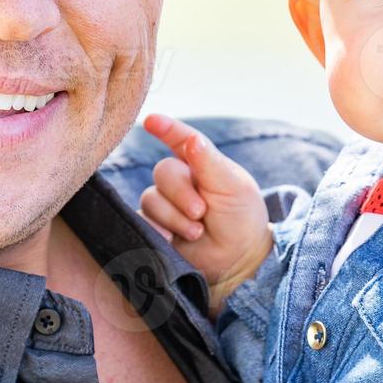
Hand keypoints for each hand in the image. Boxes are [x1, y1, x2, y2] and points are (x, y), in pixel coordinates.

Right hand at [138, 114, 273, 311]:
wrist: (237, 261)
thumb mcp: (233, 187)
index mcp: (201, 163)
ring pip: (151, 198)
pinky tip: (172, 240)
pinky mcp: (154, 227)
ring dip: (175, 217)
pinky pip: (141, 220)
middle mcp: (180, 180)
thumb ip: (210, 163)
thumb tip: (191, 139)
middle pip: (164, 172)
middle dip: (181, 193)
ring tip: (196, 232)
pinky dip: (157, 229)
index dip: (166, 129)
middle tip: (201, 212)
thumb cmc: (241, 218)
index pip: (181, 139)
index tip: (151, 121)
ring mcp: (165, 204)